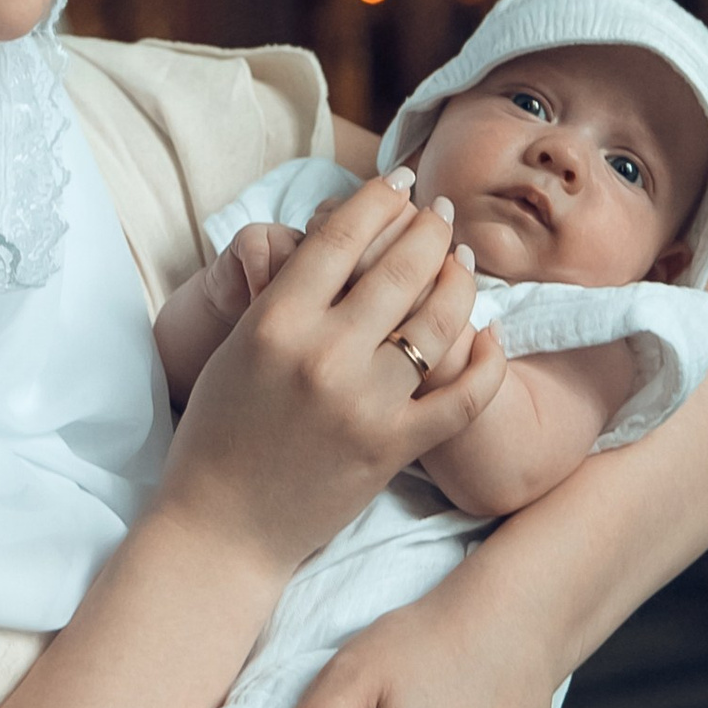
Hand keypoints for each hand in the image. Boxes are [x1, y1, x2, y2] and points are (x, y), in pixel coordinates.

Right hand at [156, 178, 483, 583]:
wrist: (221, 527)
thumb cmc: (217, 434)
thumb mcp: (235, 348)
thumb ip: (283, 296)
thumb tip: (336, 246)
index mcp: (275, 323)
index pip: (340, 237)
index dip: (378, 198)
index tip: (399, 180)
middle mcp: (324, 355)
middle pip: (399, 267)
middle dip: (429, 228)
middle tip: (441, 212)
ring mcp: (366, 403)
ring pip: (439, 321)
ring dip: (459, 280)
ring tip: (462, 260)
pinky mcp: (395, 447)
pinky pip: (464, 396)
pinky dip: (487, 361)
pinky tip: (491, 335)